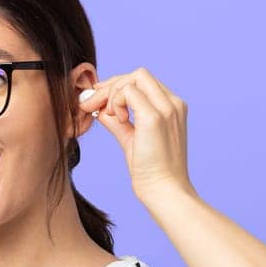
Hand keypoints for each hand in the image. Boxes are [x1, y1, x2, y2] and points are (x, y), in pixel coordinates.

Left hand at [78, 66, 197, 200]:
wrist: (164, 191)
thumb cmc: (150, 170)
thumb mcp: (131, 139)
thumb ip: (118, 121)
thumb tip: (100, 109)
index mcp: (172, 108)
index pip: (142, 82)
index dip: (117, 88)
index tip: (98, 102)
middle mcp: (173, 103)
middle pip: (138, 74)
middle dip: (111, 86)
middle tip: (92, 104)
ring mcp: (167, 108)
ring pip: (134, 78)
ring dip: (113, 93)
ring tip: (108, 116)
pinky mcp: (155, 117)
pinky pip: (128, 91)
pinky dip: (116, 102)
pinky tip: (118, 121)